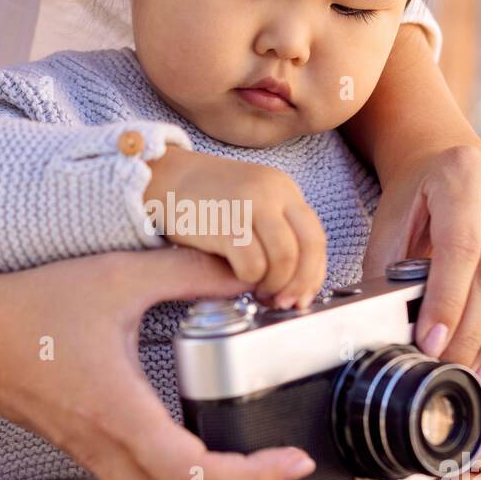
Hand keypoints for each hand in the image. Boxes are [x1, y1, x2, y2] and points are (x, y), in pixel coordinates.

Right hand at [0, 246, 316, 479]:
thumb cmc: (35, 310)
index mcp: (121, 416)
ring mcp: (103, 466)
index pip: (194, 478)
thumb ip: (188, 272)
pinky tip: (220, 479)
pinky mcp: (98, 461)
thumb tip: (246, 276)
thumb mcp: (118, 276)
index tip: (294, 461)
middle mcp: (112, 456)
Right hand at [144, 146, 326, 309]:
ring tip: (257, 290)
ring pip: (283, 260)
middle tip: (283, 301)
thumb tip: (297, 284)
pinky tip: (236, 277)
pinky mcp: (226, 224)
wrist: (165, 178)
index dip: (313, 273)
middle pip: (307, 249)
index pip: (315, 237)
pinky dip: (247, 280)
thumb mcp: (252, 203)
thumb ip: (277, 232)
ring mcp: (250, 206)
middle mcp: (272, 192)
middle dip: (299, 283)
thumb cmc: (207, 200)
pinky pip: (252, 266)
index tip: (302, 295)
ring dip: (273, 285)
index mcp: (283, 188)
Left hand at [363, 144, 480, 376]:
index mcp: (459, 173)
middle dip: (474, 328)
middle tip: (457, 367)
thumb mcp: (391, 220)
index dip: (448, 301)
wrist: (448, 161)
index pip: (459, 248)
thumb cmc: (414, 196)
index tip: (433, 344)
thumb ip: (388, 267)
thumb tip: (390, 326)